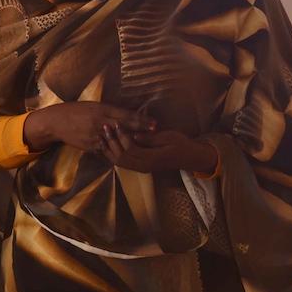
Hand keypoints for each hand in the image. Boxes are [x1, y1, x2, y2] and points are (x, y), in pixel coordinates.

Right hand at [24, 102, 154, 152]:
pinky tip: (127, 153)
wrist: (56, 122)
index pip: (125, 115)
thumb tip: (127, 115)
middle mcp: (100, 122)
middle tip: (155, 131)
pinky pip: (107, 149)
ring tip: (144, 143)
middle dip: (141, 130)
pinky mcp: (91, 146)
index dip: (141, 120)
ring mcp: (96, 135)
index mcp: (101, 110)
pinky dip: (116, 150)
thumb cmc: (75, 111)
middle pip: (125, 127)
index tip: (155, 123)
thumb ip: (109, 111)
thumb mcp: (93, 106)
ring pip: (118, 140)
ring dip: (131, 142)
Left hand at [101, 129, 217, 173]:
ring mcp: (142, 169)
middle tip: (105, 127)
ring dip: (109, 150)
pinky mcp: (140, 168)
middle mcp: (145, 166)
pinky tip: (107, 146)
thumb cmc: (181, 144)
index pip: (131, 149)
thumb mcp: (168, 137)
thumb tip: (134, 135)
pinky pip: (123, 164)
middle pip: (121, 157)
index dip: (121, 136)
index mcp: (152, 158)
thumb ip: (151, 138)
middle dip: (111, 142)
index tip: (116, 123)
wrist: (190, 157)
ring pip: (119, 162)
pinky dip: (113, 155)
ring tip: (101, 136)